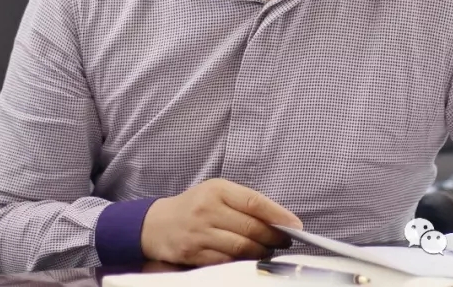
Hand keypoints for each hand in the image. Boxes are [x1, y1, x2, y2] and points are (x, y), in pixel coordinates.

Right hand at [140, 178, 302, 265]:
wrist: (157, 224)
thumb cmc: (194, 205)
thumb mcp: (216, 192)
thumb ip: (243, 201)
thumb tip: (277, 218)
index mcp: (217, 189)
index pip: (254, 202)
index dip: (278, 215)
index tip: (295, 225)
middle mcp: (208, 210)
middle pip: (251, 228)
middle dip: (273, 237)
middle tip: (285, 240)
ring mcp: (200, 233)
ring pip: (241, 247)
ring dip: (261, 252)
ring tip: (269, 250)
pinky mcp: (194, 253)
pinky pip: (226, 261)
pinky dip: (242, 262)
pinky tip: (250, 259)